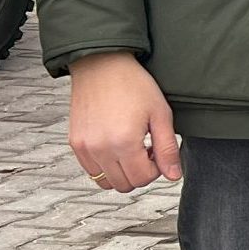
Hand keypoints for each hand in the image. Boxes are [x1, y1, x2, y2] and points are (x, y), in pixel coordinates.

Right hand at [68, 52, 181, 191]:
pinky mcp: (75, 143)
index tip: (157, 151)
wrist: (102, 65)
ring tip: (131, 148)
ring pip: (105, 181)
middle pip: (124, 184)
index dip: (156, 169)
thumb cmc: (133, 85)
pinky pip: (90, 170)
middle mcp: (99, 149)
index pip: (142, 179)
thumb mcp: (160, 115)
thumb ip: (167, 149)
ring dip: (122, 172)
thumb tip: (173, 176)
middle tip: (146, 150)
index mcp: (123, 142)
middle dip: (140, 173)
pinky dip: (105, 166)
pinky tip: (116, 145)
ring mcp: (84, 147)